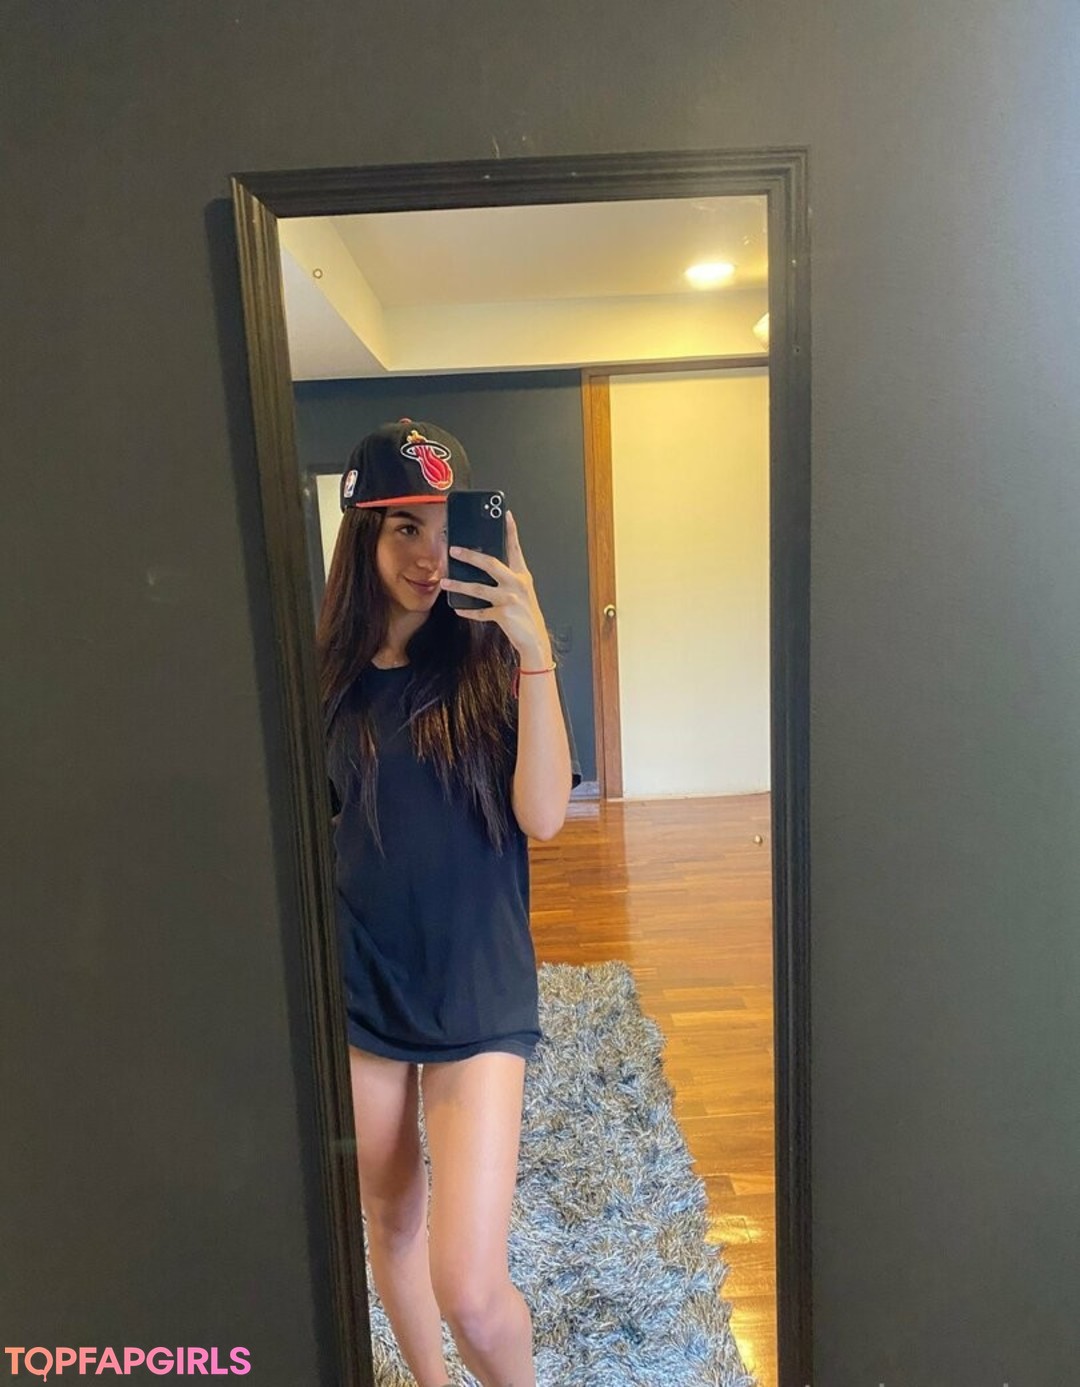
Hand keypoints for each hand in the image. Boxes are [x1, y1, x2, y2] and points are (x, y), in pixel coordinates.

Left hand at [439, 511, 551, 664]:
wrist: (534, 639)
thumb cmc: (525, 614)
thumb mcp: (521, 592)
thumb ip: (507, 578)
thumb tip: (483, 566)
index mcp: (522, 575)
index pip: (515, 548)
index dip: (511, 530)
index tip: (505, 514)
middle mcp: (517, 583)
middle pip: (491, 564)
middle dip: (470, 556)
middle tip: (453, 550)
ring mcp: (510, 599)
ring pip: (479, 588)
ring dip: (459, 585)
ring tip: (445, 582)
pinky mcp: (503, 614)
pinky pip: (480, 611)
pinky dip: (468, 610)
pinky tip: (458, 609)